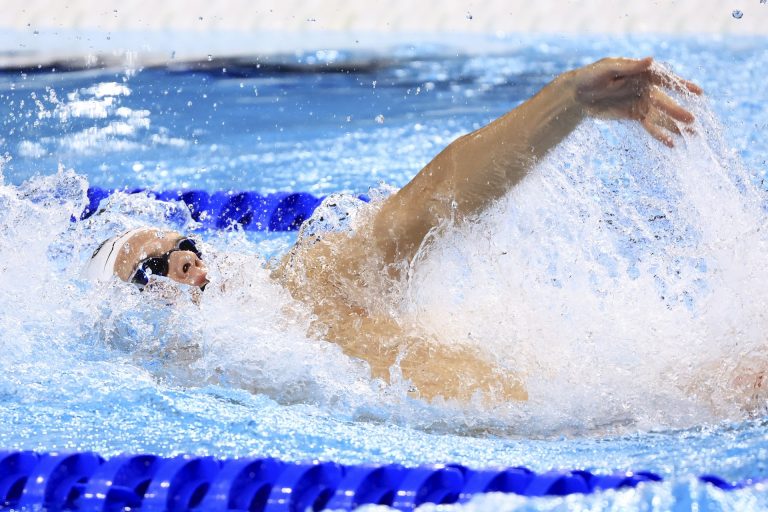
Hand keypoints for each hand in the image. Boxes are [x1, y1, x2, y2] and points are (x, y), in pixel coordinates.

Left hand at [570, 57, 701, 146]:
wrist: (577, 93)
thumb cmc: (592, 75)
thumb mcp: (609, 69)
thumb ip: (630, 67)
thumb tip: (650, 60)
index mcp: (643, 73)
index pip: (666, 79)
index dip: (682, 85)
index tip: (698, 92)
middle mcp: (645, 88)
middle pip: (664, 102)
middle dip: (678, 112)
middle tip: (693, 121)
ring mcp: (640, 102)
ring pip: (660, 116)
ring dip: (675, 126)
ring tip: (692, 136)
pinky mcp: (633, 115)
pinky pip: (649, 125)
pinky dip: (659, 134)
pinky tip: (671, 143)